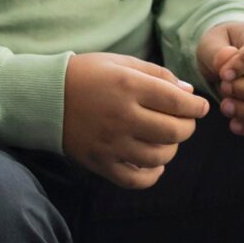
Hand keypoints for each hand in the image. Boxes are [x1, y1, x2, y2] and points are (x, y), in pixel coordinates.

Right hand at [62, 52, 210, 189]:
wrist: (43, 96)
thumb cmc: (87, 75)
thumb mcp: (122, 63)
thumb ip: (158, 75)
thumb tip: (189, 93)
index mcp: (129, 86)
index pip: (178, 103)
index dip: (197, 107)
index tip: (200, 107)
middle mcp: (121, 116)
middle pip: (174, 132)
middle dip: (187, 127)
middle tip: (184, 121)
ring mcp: (110, 143)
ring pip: (159, 157)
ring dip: (170, 149)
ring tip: (165, 139)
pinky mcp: (99, 162)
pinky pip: (135, 180)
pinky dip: (152, 175)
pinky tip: (154, 164)